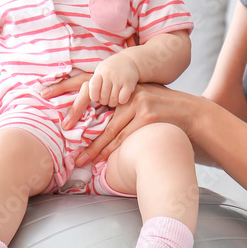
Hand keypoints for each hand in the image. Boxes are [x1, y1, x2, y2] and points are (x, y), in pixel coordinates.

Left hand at [71, 83, 196, 166]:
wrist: (189, 111)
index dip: (72, 101)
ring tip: (82, 160)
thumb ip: (119, 104)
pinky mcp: (147, 117)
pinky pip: (124, 137)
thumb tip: (94, 118)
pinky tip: (102, 158)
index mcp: (122, 87)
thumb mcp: (139, 98)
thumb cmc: (160, 108)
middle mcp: (128, 93)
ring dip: (95, 148)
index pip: (92, 92)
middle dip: (84, 135)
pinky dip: (112, 150)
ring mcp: (138, 104)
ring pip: (110, 131)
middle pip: (100, 118)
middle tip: (70, 149)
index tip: (57, 114)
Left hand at [89, 54, 139, 107]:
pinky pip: (122, 99)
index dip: (94, 96)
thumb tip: (89, 99)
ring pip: (113, 100)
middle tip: (107, 98)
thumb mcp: (100, 71)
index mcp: (100, 72)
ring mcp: (120, 79)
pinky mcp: (129, 83)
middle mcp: (109, 75)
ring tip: (114, 98)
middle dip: (105, 101)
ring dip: (113, 102)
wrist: (129, 60)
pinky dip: (122, 100)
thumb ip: (95, 83)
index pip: (93, 88)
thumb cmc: (111, 69)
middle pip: (103, 97)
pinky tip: (122, 96)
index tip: (97, 97)